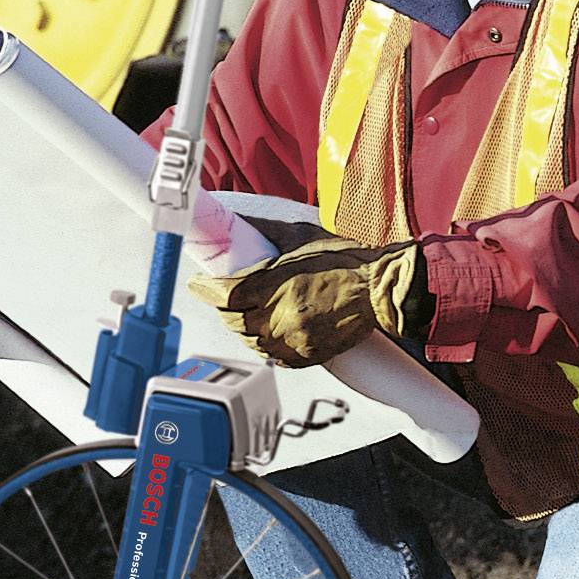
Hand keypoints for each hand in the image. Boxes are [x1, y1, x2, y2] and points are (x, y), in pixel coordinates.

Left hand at [190, 236, 428, 367]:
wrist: (380, 289)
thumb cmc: (347, 262)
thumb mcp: (303, 236)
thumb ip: (270, 232)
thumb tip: (243, 221)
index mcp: (275, 284)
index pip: (225, 295)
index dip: (206, 291)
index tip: (199, 285)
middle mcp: (280, 315)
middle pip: (234, 322)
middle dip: (223, 310)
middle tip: (221, 299)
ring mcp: (293, 338)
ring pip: (251, 342)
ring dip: (243, 330)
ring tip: (245, 316)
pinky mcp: (307, 354)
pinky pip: (274, 357)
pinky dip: (266, 347)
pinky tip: (267, 334)